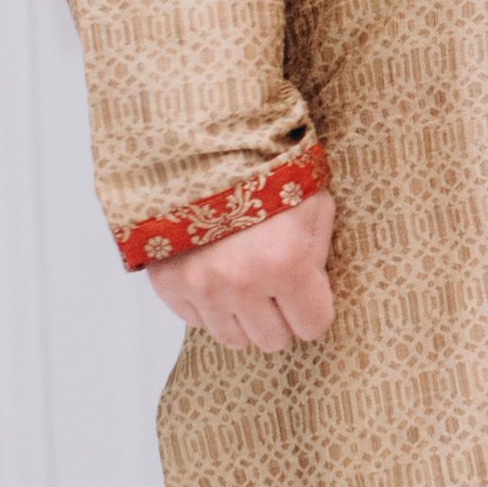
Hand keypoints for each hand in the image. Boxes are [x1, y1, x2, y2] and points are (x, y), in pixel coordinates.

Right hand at [145, 189, 334, 352]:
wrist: (200, 147)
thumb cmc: (266, 172)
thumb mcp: (314, 205)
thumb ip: (318, 256)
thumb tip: (313, 295)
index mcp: (286, 263)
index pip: (313, 326)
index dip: (314, 307)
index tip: (306, 290)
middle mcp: (241, 283)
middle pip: (273, 340)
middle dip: (280, 315)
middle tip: (274, 285)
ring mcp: (201, 286)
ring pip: (235, 339)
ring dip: (245, 316)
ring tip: (245, 281)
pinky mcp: (169, 284)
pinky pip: (198, 322)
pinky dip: (210, 305)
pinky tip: (215, 272)